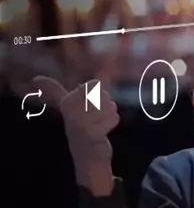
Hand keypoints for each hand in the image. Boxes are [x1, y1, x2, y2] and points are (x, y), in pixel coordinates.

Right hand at [34, 75, 118, 194]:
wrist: (87, 159)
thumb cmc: (79, 127)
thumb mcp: (65, 107)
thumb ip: (52, 91)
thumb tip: (34, 79)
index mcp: (67, 103)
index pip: (95, 84)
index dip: (98, 94)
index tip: (87, 107)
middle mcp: (71, 112)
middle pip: (104, 94)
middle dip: (105, 105)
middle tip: (95, 118)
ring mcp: (82, 124)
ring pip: (110, 105)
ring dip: (109, 115)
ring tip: (99, 125)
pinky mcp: (93, 135)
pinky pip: (114, 117)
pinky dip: (112, 122)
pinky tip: (104, 132)